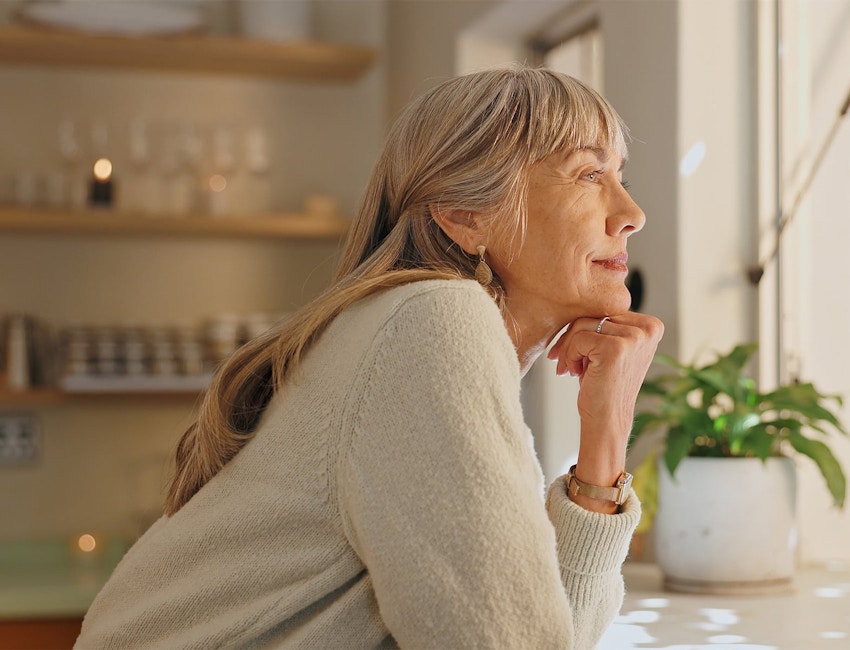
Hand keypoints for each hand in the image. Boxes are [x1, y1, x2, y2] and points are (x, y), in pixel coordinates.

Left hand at [547, 312, 663, 511]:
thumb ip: (606, 324)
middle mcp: (648, 328)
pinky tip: (574, 373)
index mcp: (651, 325)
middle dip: (573, 338)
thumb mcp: (611, 348)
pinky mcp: (616, 347)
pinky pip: (578, 337)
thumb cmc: (603, 385)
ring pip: (582, 324)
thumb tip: (577, 298)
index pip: (606, 310)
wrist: (606, 421)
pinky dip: (569, 355)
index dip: (585, 329)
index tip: (576, 352)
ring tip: (573, 369)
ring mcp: (634, 337)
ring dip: (569, 348)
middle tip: (567, 362)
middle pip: (594, 314)